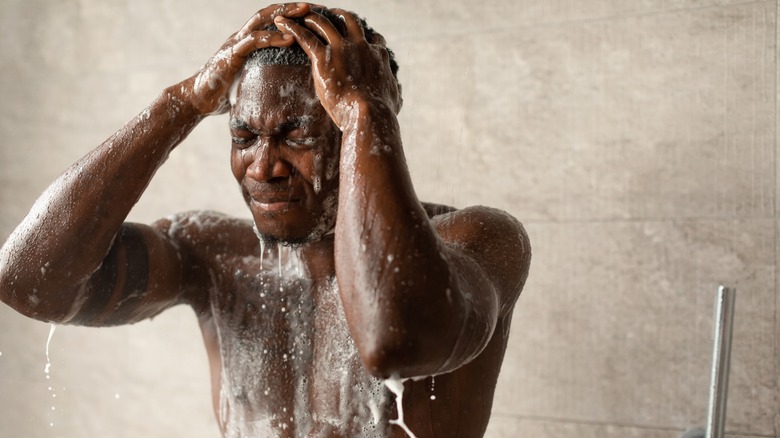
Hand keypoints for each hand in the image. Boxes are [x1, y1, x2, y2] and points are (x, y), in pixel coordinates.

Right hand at [182, 3, 311, 115]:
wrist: (198, 99)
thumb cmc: (225, 92)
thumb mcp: (251, 79)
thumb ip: (265, 74)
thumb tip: (286, 82)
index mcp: (248, 41)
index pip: (272, 21)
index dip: (291, 15)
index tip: (313, 14)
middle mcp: (242, 37)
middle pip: (270, 14)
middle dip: (291, 8)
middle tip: (314, 6)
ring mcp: (236, 43)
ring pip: (262, 21)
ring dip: (285, 15)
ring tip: (305, 13)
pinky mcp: (231, 55)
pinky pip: (253, 41)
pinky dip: (271, 38)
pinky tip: (288, 38)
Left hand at [273, 8, 401, 127]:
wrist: (370, 114)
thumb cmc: (382, 113)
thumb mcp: (394, 99)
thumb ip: (393, 92)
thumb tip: (396, 96)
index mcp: (378, 55)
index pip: (372, 39)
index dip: (364, 37)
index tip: (358, 38)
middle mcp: (361, 46)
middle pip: (349, 21)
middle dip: (339, 15)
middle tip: (330, 14)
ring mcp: (342, 48)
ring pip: (324, 24)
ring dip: (313, 17)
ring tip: (302, 15)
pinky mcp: (324, 56)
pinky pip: (304, 36)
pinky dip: (292, 28)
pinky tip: (282, 23)